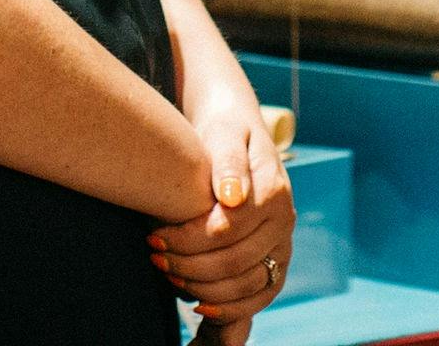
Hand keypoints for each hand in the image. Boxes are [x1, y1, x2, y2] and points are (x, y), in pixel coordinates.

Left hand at [148, 84, 293, 324]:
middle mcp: (284, 222)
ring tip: (167, 272)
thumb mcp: (224, 131)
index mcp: (273, 191)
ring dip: (202, 287)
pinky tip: (198, 305)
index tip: (154, 235)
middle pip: (235, 261)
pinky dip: (230, 308)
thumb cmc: (225, 130)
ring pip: (246, 284)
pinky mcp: (276, 262)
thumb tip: (231, 196)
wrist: (238, 133)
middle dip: (188, 264)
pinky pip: (259, 296)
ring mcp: (282, 245)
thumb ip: (228, 161)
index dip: (187, 238)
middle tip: (154, 255)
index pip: (227, 229)